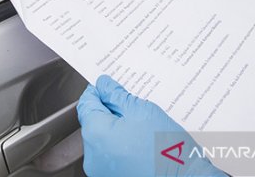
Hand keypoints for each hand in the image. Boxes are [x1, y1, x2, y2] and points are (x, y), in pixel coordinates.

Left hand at [77, 75, 224, 176]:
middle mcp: (92, 156)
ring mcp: (99, 170)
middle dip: (110, 112)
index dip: (98, 92)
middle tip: (133, 111)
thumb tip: (103, 86)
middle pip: (93, 122)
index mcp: (96, 134)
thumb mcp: (143, 111)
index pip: (86, 104)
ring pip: (101, 139)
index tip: (108, 88)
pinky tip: (139, 145)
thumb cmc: (168, 151)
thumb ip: (117, 95)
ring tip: (140, 131)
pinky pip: (108, 155)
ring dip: (115, 130)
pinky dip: (119, 147)